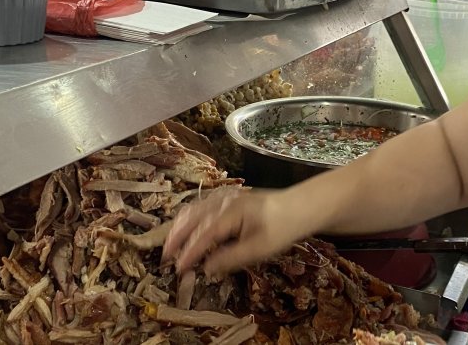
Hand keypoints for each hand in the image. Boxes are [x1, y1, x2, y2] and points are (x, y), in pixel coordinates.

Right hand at [163, 187, 315, 276]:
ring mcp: (225, 197)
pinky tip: (187, 229)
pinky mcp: (228, 198)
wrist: (301, 206)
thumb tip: (206, 269)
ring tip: (171, 245)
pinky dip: (189, 219)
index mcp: (230, 213)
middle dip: (176, 238)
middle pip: (191, 218)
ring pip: (194, 210)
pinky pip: (201, 207)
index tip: (178, 269)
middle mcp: (223, 201)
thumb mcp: (259, 249)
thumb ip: (230, 259)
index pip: (203, 235)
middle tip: (166, 258)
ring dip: (180, 227)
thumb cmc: (282, 228)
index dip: (189, 253)